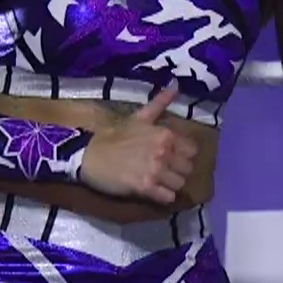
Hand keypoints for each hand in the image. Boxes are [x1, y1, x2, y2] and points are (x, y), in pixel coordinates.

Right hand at [79, 86, 198, 203]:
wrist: (90, 156)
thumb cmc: (115, 136)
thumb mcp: (139, 117)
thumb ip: (159, 104)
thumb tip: (176, 85)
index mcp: (165, 135)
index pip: (192, 150)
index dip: (184, 154)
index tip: (174, 156)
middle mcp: (164, 152)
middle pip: (188, 168)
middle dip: (179, 170)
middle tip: (166, 170)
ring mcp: (155, 171)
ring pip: (180, 184)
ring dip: (172, 184)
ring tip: (160, 181)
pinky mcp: (146, 188)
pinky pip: (168, 197)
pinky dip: (164, 196)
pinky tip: (155, 191)